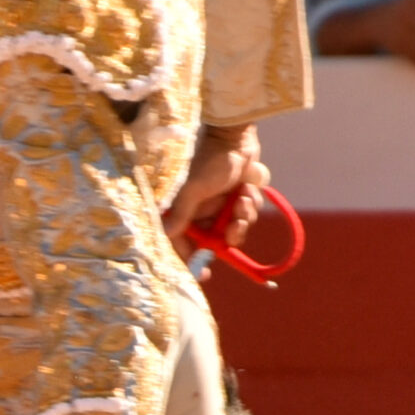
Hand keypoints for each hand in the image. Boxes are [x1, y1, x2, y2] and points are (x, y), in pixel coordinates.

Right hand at [163, 124, 266, 257]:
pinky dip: (251, 205)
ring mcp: (220, 208)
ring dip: (243, 217)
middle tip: (235, 226)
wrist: (237, 138)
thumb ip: (181, 214)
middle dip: (229, 235)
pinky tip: (247, 188)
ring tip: (242, 196)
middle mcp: (200, 214)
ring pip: (235, 230)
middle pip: (214, 242)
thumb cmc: (212, 161)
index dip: (193, 261)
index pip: (184, 245)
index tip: (205, 276)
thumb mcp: (194, 189)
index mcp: (184, 212)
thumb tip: (164, 234)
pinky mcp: (237, 201)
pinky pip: (247, 216)